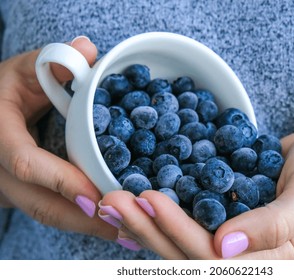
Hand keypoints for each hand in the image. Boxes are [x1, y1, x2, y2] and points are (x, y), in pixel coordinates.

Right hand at [0, 36, 116, 239]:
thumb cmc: (3, 92)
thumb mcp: (22, 71)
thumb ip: (54, 61)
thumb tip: (88, 48)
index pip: (24, 163)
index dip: (60, 181)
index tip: (95, 197)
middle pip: (41, 206)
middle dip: (85, 220)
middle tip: (128, 227)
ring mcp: (9, 189)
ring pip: (49, 216)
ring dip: (90, 228)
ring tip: (131, 234)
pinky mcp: (23, 197)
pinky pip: (53, 214)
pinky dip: (83, 223)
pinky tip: (113, 225)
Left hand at [99, 130, 293, 258]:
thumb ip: (274, 224)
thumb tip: (224, 246)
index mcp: (268, 260)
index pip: (212, 256)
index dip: (177, 229)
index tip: (148, 198)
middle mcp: (244, 255)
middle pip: (184, 252)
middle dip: (147, 227)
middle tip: (112, 201)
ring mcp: (231, 236)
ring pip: (177, 238)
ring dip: (143, 220)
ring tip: (110, 200)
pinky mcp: (221, 214)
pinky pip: (186, 217)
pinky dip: (157, 209)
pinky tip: (133, 195)